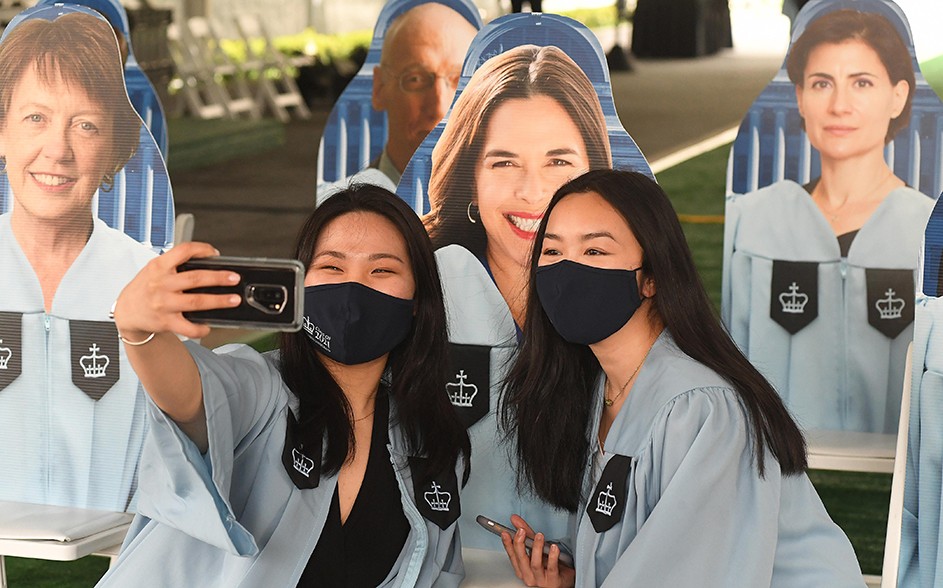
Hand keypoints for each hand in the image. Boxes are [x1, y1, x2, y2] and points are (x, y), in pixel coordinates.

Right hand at [112, 242, 240, 340]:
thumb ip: (175, 263)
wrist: (127, 311)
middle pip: (195, 278)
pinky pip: (187, 327)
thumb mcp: (154, 268)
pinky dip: (200, 328)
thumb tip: (207, 260)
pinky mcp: (166, 322)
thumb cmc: (145, 288)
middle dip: (218, 278)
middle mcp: (161, 284)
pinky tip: (208, 325)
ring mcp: (164, 303)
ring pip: (196, 302)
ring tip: (233, 299)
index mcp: (159, 266)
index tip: (215, 253)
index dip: (202, 249)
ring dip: (218, 301)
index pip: (183, 250)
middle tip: (234, 278)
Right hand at [501, 514, 574, 587]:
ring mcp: (541, 580)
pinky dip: (552, 557)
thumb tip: (515, 520)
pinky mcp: (554, 581)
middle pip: (521, 560)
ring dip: (536, 547)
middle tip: (521, 531)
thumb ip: (526, 534)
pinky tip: (553, 547)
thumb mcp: (537, 548)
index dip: (508, 544)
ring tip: (539, 535)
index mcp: (523, 570)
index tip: (506, 533)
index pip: (512, 556)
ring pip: (535, 564)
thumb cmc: (549, 566)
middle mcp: (529, 576)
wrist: (564, 579)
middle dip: (519, 544)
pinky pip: (552, 568)